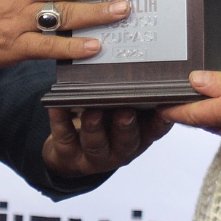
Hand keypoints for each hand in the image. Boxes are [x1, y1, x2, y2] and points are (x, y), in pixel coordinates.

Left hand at [42, 107, 172, 177]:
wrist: (71, 156)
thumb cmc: (104, 127)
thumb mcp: (123, 115)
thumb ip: (133, 98)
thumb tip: (140, 64)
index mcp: (138, 138)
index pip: (155, 130)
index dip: (161, 121)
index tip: (163, 106)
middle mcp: (120, 150)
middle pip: (126, 140)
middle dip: (125, 126)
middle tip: (125, 110)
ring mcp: (94, 156)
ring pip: (96, 143)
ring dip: (95, 127)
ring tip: (92, 111)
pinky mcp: (68, 154)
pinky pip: (65, 137)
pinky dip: (61, 121)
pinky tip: (58, 105)